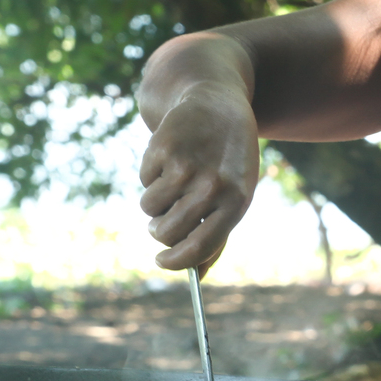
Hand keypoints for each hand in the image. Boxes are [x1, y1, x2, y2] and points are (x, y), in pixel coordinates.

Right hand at [138, 81, 260, 272]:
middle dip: (159, 230)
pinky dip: (151, 174)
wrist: (218, 106)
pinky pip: (144, 180)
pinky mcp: (163, 147)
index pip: (200, 247)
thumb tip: (199, 274)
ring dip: (154, 201)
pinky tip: (170, 157)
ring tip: (172, 181)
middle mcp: (212, 185)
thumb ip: (218, 234)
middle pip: (167, 232)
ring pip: (149, 208)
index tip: (162, 262)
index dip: (176, 261)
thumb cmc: (229, 161)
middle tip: (163, 219)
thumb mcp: (235, 195)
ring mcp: (187, 165)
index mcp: (236, 202)